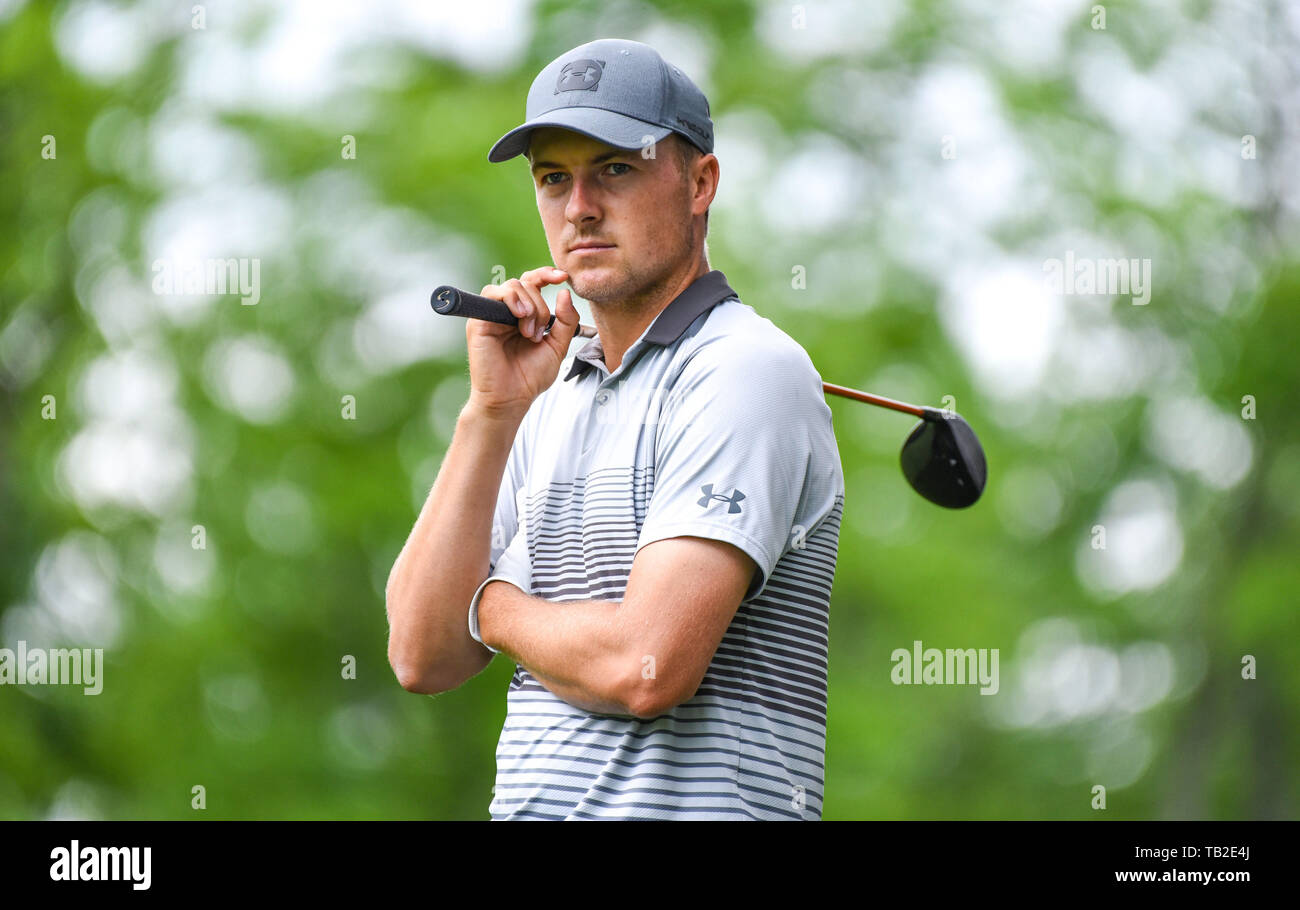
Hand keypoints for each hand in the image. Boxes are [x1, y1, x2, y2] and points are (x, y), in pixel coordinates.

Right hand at [465, 266, 580, 419]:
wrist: (511, 399)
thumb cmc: (530, 377)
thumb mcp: (557, 347)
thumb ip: (565, 321)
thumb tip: (564, 292)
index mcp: (523, 314)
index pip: (533, 282)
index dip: (547, 274)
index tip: (563, 277)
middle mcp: (505, 311)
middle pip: (526, 283)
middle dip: (540, 306)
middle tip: (539, 334)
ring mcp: (491, 314)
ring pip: (512, 285)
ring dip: (528, 305)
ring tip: (529, 332)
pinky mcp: (479, 320)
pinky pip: (493, 293)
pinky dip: (511, 299)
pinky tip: (519, 317)